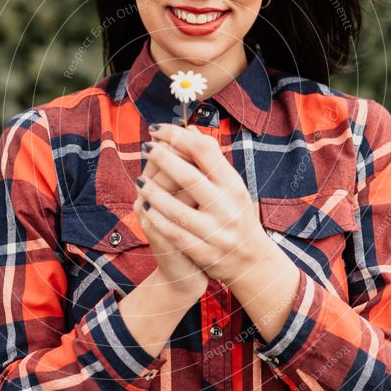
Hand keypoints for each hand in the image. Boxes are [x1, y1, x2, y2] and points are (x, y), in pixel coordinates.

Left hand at [134, 124, 267, 286]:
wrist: (251, 261)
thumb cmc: (235, 216)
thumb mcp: (231, 188)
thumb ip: (212, 162)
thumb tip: (190, 131)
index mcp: (234, 186)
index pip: (205, 151)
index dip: (178, 136)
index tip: (158, 129)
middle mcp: (227, 207)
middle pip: (189, 177)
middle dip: (163, 158)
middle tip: (146, 146)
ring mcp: (216, 232)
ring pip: (178, 209)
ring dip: (154, 192)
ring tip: (139, 180)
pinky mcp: (205, 253)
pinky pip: (175, 234)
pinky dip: (158, 220)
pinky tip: (145, 208)